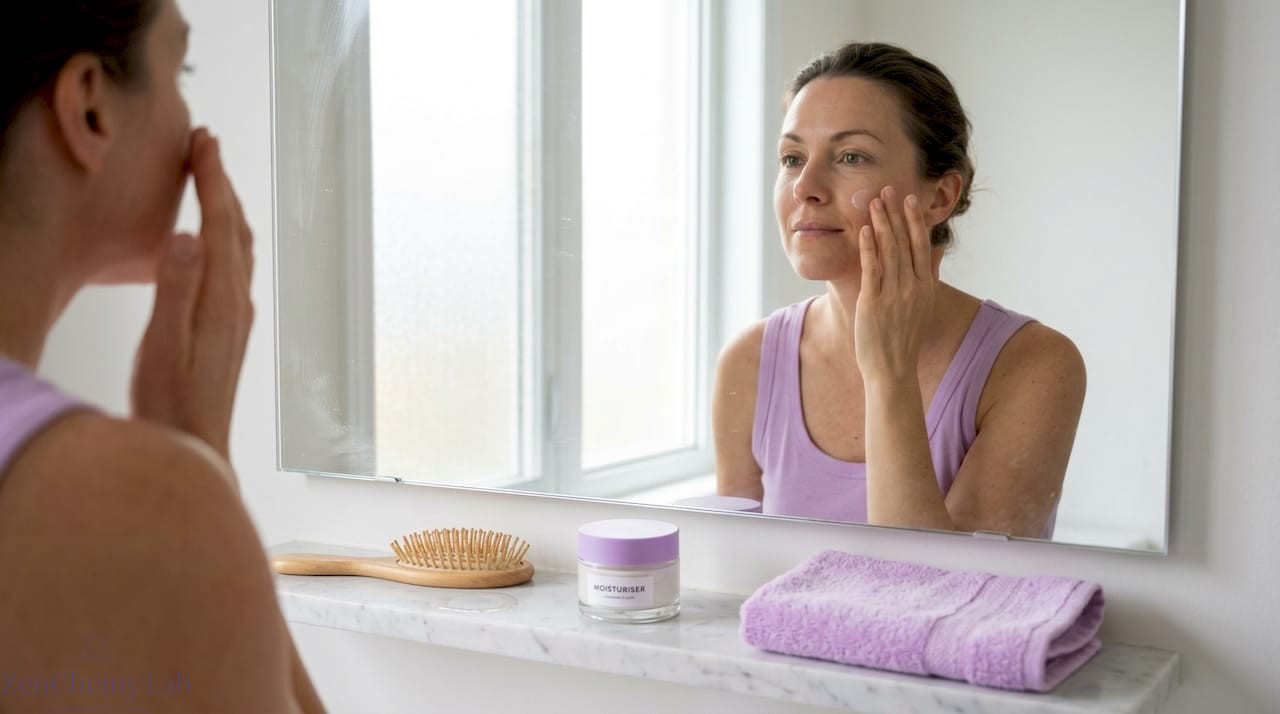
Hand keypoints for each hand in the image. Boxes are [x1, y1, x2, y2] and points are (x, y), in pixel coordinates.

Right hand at [131, 128, 254, 462]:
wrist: (193, 449)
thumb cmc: (172, 404)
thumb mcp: (165, 345)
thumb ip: (176, 290)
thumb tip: (190, 237)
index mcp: (220, 300)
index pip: (219, 223)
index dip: (212, 179)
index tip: (203, 142)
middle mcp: (236, 304)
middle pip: (235, 229)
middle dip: (222, 183)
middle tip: (207, 145)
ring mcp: (236, 317)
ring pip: (238, 247)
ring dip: (227, 207)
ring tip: (212, 178)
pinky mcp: (229, 330)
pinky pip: (233, 267)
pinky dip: (225, 236)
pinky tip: (214, 240)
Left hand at [853, 185, 942, 383]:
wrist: (892, 369)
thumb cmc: (904, 337)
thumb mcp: (923, 303)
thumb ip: (930, 273)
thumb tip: (939, 249)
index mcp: (925, 286)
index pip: (920, 244)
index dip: (913, 220)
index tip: (908, 199)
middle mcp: (912, 287)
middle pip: (904, 242)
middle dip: (894, 214)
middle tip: (886, 190)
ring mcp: (894, 294)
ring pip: (888, 251)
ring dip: (881, 224)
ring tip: (873, 203)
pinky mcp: (874, 303)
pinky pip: (872, 269)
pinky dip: (868, 248)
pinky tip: (864, 230)